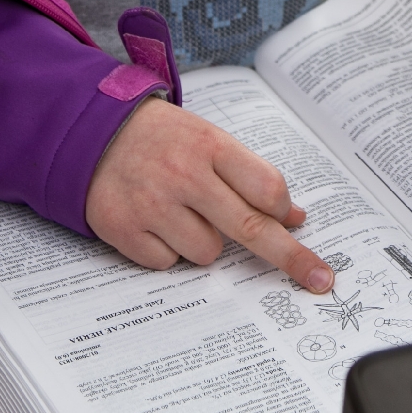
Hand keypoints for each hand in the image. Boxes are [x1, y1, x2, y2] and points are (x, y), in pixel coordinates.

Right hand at [87, 98, 334, 292]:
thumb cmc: (162, 140)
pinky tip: (153, 221)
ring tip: (179, 211)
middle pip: (251, 228)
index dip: (283, 209)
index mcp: (209, 145)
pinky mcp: (124, 229)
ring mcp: (152, 204)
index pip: (267, 187)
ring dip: (203, 241)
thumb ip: (249, 175)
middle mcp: (183, 174)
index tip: (293, 222)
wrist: (91, 133)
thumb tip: (294, 216)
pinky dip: (167, 250)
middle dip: (290, 258)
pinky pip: (168, 263)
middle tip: (320, 279)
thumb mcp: (208, 140)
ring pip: (208, 253)